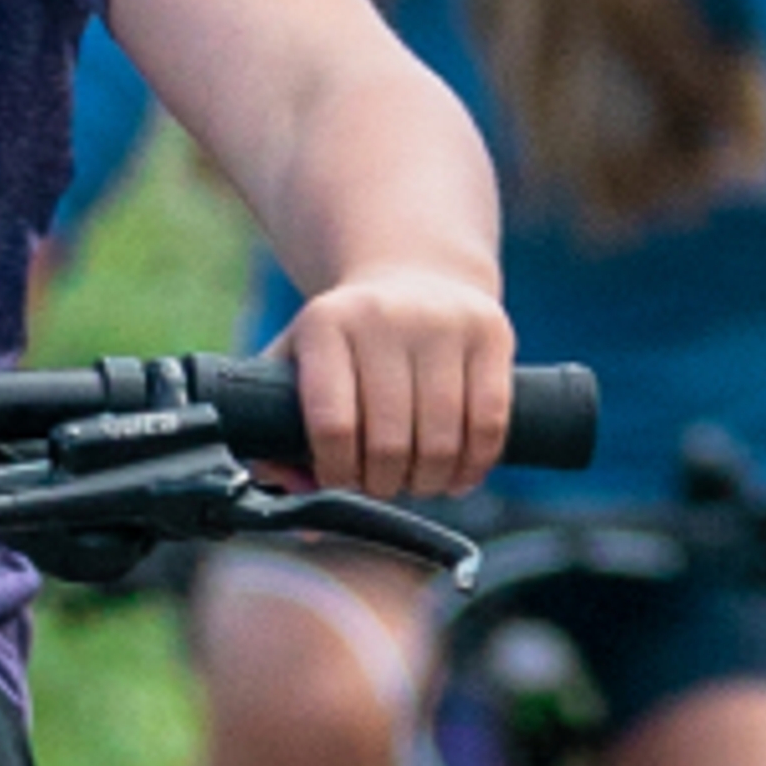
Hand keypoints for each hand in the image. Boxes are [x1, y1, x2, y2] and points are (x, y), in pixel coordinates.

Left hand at [273, 262, 513, 496]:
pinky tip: (457, 476)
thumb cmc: (348, 341)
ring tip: (417, 481)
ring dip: (428, 481)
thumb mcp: (299, 365)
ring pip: (442, 440)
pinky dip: (474, 465)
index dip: (338, 472)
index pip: (333, 425)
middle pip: (389, 441)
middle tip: (381, 486)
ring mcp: (443, 321)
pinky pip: (490, 423)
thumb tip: (296, 491)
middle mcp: (384, 316)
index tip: (340, 481)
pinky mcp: (491, 331)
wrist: (413, 273)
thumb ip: (275, 429)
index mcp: (325, 325)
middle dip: (384, 484)